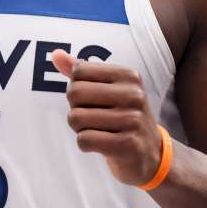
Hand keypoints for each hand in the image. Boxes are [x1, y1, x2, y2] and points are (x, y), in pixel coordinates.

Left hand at [52, 49, 162, 186]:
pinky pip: (84, 140)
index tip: (93, 99)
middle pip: (74, 93)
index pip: (79, 71)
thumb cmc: (122, 116)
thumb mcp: (108, 89)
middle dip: (75, 108)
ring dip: (80, 128)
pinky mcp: (127, 145)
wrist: (151, 154)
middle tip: (93, 118)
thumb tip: (56, 54)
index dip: (77, 88)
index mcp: (128, 75)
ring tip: (98, 131)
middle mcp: (133, 94)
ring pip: (76, 118)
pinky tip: (101, 145)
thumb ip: (81, 71)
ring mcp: (133, 120)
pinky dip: (85, 144)